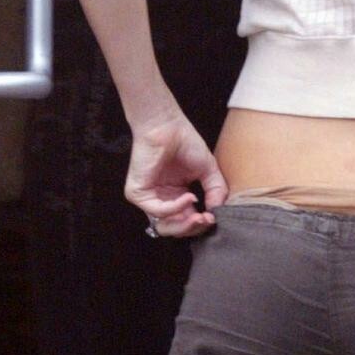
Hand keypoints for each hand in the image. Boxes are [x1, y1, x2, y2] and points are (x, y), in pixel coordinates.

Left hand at [125, 110, 227, 237]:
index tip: (215, 217)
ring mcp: (148, 198)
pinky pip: (158, 211)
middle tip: (208, 220)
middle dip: (194, 228)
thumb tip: (217, 213)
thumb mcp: (208, 170)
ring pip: (165, 226)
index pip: (187, 221)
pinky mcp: (137, 194)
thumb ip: (215, 192)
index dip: (201, 224)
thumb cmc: (185, 142)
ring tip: (200, 215)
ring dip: (185, 224)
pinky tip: (190, 197)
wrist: (167, 125)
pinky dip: (176, 208)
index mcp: (176, 196)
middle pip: (176, 229)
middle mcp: (161, 200)